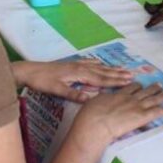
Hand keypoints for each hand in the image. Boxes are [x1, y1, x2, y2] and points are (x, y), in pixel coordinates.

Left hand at [11, 60, 132, 101]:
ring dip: (110, 68)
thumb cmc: (42, 81)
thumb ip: (73, 94)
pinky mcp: (71, 65)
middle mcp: (80, 67)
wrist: (30, 70)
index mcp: (79, 73)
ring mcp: (76, 64)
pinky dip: (99, 64)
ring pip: (98, 66)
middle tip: (132, 75)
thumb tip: (90, 99)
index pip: (101, 78)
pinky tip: (101, 63)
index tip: (129, 80)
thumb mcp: (57, 90)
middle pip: (102, 71)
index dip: (115, 80)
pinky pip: (90, 63)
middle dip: (117, 73)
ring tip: (122, 68)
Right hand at [69, 82, 162, 149]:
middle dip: (152, 88)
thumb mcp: (96, 101)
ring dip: (160, 96)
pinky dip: (161, 110)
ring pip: (152, 99)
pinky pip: (154, 112)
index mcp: (118, 94)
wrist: (96, 123)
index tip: (141, 85)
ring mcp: (136, 107)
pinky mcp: (141, 117)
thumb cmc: (91, 114)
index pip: (131, 87)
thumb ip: (104, 99)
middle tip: (159, 85)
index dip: (137, 86)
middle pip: (144, 91)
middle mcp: (129, 98)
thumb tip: (103, 98)